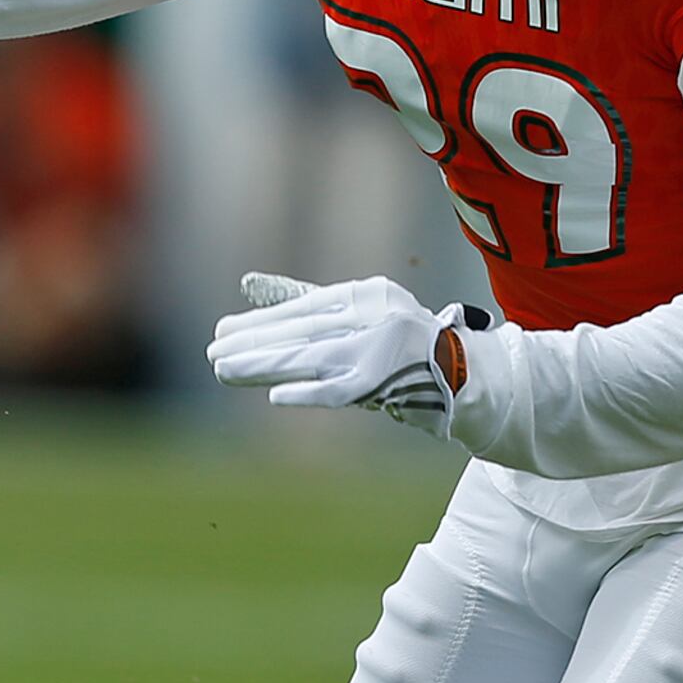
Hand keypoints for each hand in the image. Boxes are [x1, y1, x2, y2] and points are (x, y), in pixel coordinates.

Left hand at [206, 270, 469, 434]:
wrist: (469, 378)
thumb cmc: (402, 346)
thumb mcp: (362, 314)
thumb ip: (309, 303)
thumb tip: (250, 286)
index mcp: (370, 295)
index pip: (305, 307)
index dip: (261, 321)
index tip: (223, 331)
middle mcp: (379, 317)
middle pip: (305, 331)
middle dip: (255, 344)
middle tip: (213, 353)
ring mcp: (386, 352)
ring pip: (314, 358)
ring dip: (266, 366)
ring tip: (225, 371)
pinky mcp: (392, 386)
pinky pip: (342, 392)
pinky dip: (308, 392)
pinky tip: (275, 396)